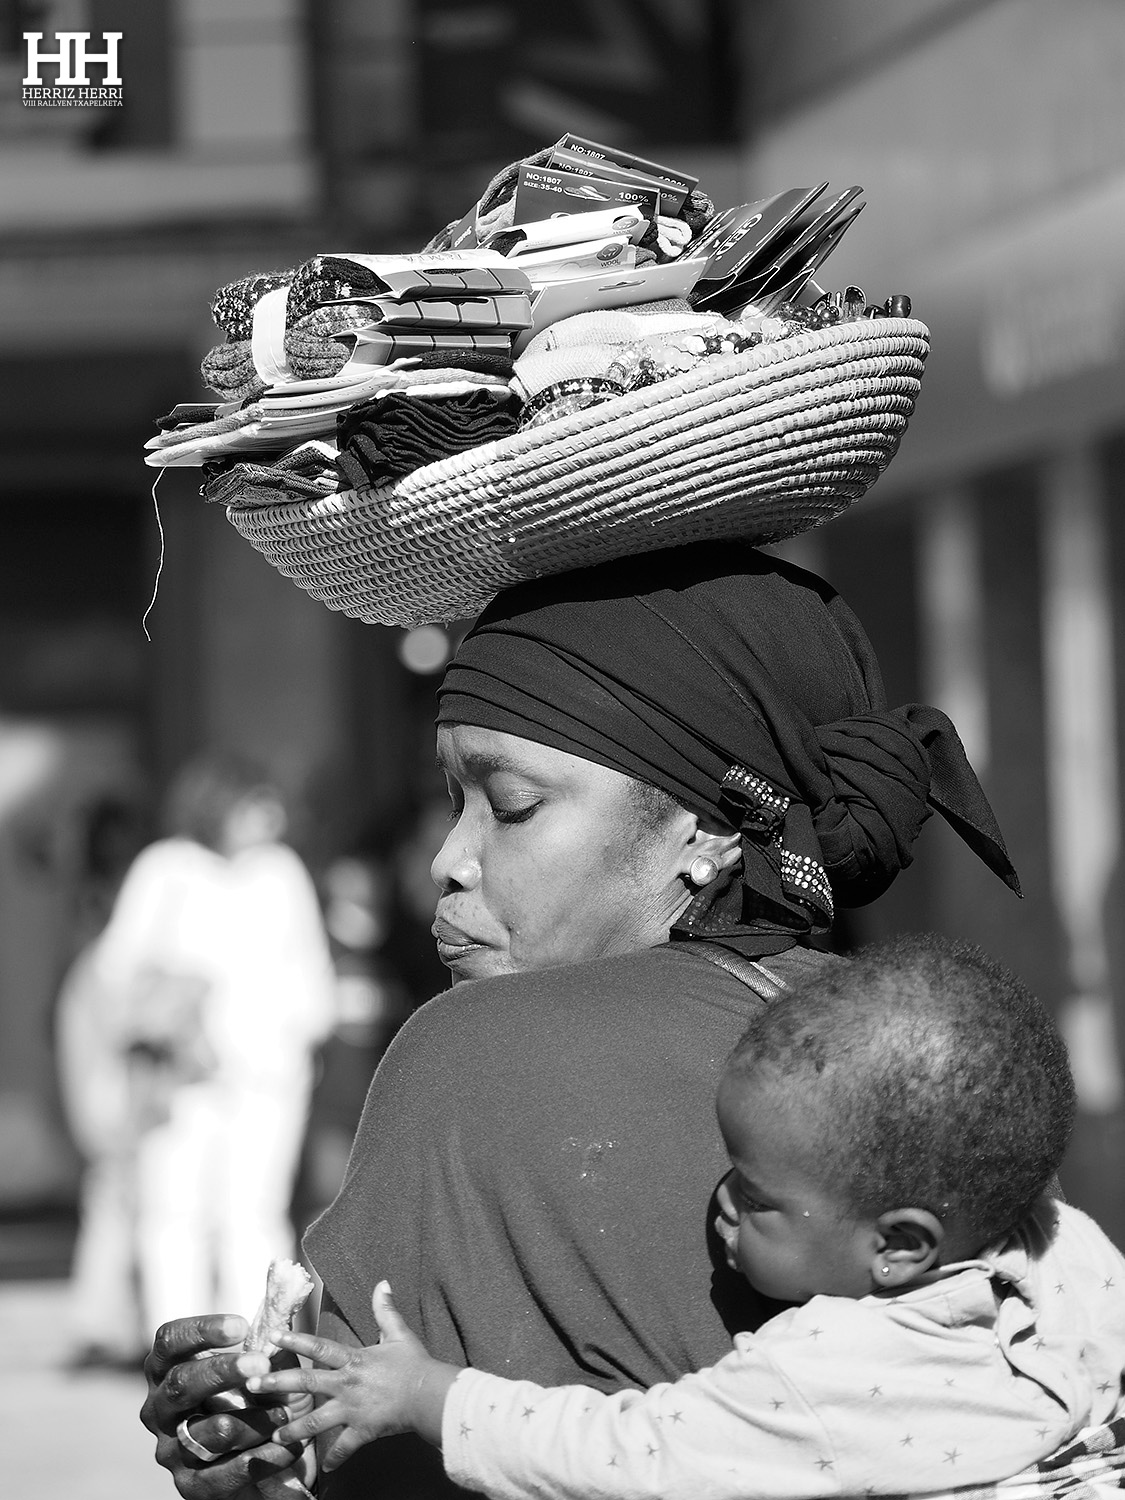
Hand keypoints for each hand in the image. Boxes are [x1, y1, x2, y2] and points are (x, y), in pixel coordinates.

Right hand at [140, 1313, 310, 1497]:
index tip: (240, 1326)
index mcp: (168, 1372)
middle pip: (181, 1383)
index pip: (168, 1342)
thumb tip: (280, 1324)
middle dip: (222, 1370)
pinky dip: (264, 1457)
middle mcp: (160, 1409)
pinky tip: (286, 1448)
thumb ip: (269, 1350)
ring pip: (212, 1429)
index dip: (200, 1330)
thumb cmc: (257, 1404)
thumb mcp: (264, 1373)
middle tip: (261, 1364)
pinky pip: (228, 1471)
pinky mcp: (190, 1486)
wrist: (260, 1468)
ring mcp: (171, 1450)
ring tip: (285, 1414)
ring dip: (256, 1420)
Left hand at [247, 1282, 461, 1470]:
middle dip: (278, 1384)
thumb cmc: (414, 1364)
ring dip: (295, 1428)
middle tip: (252, 1386)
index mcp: (354, 1360)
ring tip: (275, 1435)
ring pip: (317, 1421)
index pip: (318, 1347)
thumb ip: (386, 1309)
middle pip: (307, 1383)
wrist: (429, 1396)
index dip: (295, 1341)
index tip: (272, 1336)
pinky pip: (344, 1447)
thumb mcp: (399, 1333)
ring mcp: (353, 1409)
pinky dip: (335, 1458)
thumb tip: (382, 1283)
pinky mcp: (363, 1431)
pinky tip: (324, 1467)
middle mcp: (347, 1384)